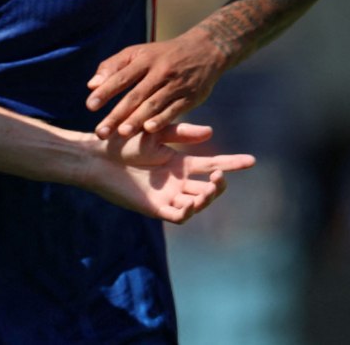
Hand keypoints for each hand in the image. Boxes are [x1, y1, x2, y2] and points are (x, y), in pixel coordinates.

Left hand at [82, 123, 254, 222]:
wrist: (97, 157)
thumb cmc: (122, 143)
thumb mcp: (155, 134)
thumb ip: (181, 133)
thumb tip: (210, 132)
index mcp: (179, 163)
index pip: (212, 165)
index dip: (232, 163)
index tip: (252, 160)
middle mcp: (177, 182)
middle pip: (208, 188)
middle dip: (219, 184)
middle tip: (220, 175)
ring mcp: (168, 196)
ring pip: (197, 203)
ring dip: (206, 198)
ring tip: (208, 188)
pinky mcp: (155, 208)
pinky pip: (178, 215)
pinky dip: (188, 212)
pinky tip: (191, 204)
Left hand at [86, 32, 226, 138]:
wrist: (205, 50)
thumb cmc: (161, 55)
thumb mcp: (138, 52)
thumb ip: (113, 67)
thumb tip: (91, 85)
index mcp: (144, 59)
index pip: (121, 77)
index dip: (105, 91)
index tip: (90, 106)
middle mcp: (160, 72)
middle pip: (135, 95)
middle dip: (117, 114)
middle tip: (101, 132)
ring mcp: (176, 85)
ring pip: (153, 104)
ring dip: (137, 119)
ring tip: (122, 133)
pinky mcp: (191, 97)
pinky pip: (174, 110)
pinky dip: (162, 120)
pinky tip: (149, 129)